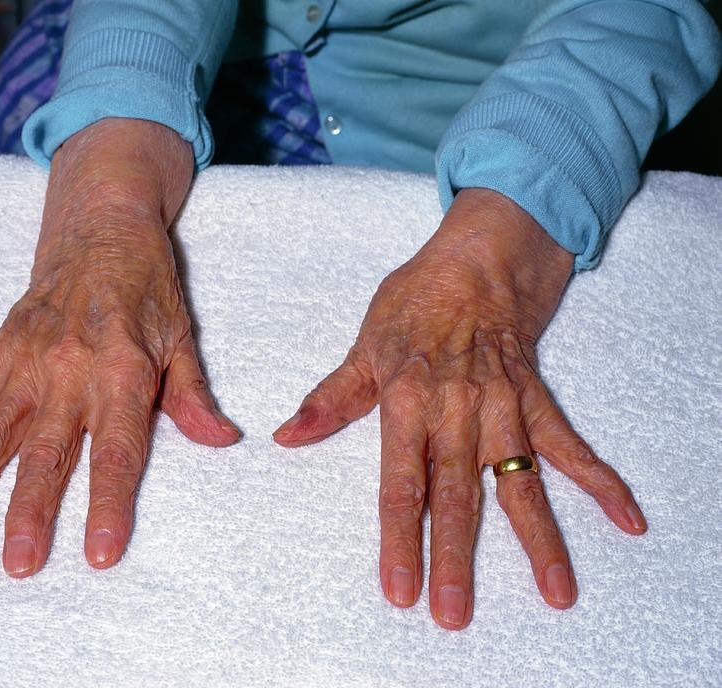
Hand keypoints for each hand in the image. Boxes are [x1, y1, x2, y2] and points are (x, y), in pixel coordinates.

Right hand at [0, 119, 238, 576]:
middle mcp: (70, 370)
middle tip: (19, 564)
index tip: (99, 553)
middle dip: (31, 510)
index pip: (118, 449)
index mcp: (123, 371)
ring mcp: (27, 359)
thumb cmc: (148, 287)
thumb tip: (223, 441)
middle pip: (48, 451)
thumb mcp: (181, 337)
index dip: (109, 503)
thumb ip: (194, 396)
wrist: (104, 228)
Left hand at [273, 188, 646, 628]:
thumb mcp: (363, 346)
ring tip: (555, 592)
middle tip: (455, 614)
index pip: (400, 483)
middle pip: (457, 494)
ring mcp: (502, 407)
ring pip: (519, 481)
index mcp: (406, 401)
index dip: (399, 540)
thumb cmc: (414, 303)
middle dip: (455, 558)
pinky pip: (569, 445)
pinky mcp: (535, 400)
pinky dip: (599, 480)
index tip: (400, 589)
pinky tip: (626, 519)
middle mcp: (456, 410)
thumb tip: (287, 436)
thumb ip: (331, 399)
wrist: (476, 261)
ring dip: (537, 539)